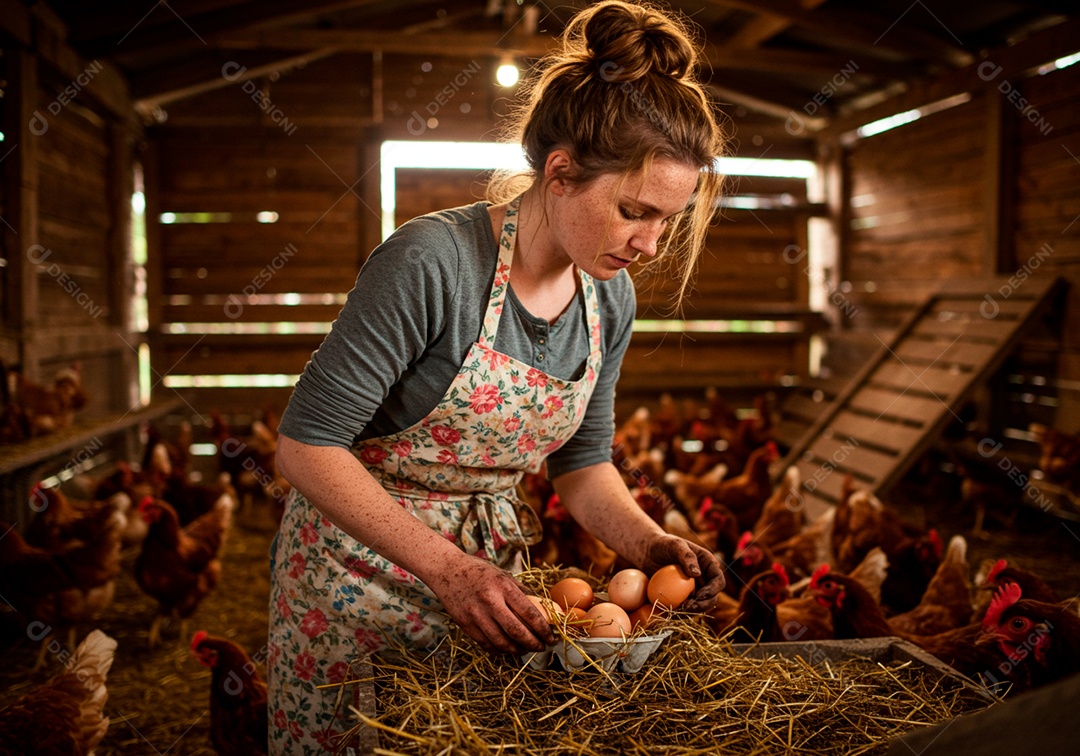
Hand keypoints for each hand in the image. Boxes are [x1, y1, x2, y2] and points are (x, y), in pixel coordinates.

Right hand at [425, 552, 555, 653]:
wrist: (446, 570)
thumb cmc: (478, 571)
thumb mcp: (503, 575)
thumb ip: (521, 592)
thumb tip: (543, 610)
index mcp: (503, 587)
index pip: (529, 614)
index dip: (544, 629)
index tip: (551, 637)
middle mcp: (489, 602)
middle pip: (517, 632)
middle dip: (534, 644)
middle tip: (542, 647)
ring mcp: (475, 615)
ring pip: (502, 643)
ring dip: (518, 650)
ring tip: (526, 649)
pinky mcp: (465, 625)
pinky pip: (486, 644)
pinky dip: (500, 650)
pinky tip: (509, 648)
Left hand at [641, 534, 724, 611]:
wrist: (646, 552)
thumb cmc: (662, 544)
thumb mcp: (674, 545)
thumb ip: (686, 556)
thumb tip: (698, 574)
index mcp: (708, 565)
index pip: (718, 580)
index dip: (713, 590)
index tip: (700, 595)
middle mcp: (704, 578)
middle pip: (712, 597)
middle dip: (703, 605)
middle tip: (688, 607)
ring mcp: (693, 589)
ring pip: (699, 606)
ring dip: (692, 611)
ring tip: (678, 611)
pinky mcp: (681, 596)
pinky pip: (684, 607)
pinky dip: (680, 612)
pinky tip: (670, 612)